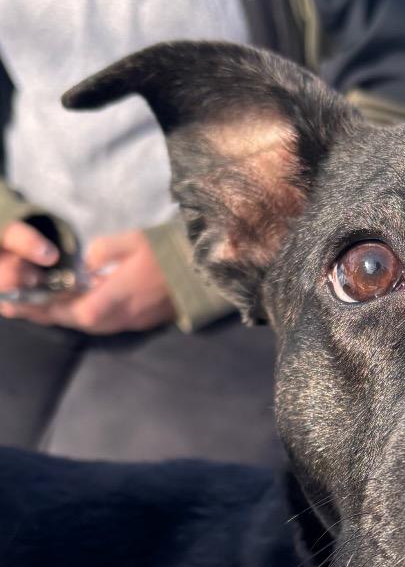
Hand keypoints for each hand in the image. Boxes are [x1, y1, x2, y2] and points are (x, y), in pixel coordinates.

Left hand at [0, 229, 175, 333]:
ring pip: (98, 326)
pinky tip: (88, 304)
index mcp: (120, 296)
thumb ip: (100, 251)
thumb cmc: (169, 251)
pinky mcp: (147, 321)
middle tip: (37, 305)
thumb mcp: (131, 239)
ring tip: (57, 306)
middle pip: (85, 324)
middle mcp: (127, 315)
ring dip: (76, 318)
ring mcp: (138, 320)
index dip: (56, 309)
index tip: (36, 301)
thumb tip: (86, 266)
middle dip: (59, 315)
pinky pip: (113, 324)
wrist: (206, 269)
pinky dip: (94, 317)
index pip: (80, 313)